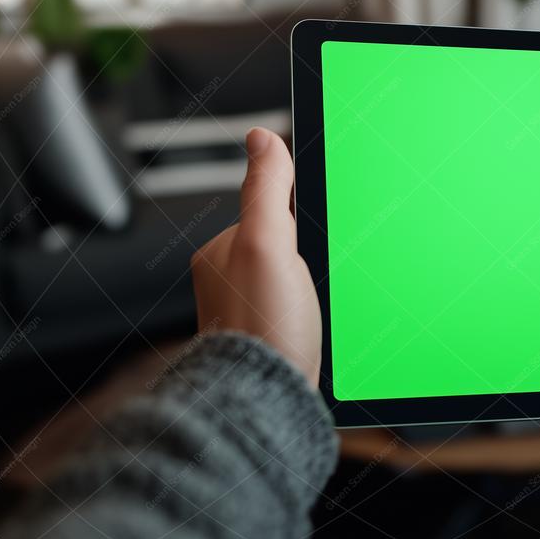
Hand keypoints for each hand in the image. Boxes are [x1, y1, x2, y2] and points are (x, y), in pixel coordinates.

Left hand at [191, 128, 320, 383]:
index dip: (298, 219)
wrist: (265, 401)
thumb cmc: (263, 328)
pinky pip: (296, 311)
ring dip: (311, 290)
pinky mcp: (268, 338)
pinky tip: (316, 328)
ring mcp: (248, 310)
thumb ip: (264, 190)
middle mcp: (228, 279)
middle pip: (284, 245)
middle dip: (306, 258)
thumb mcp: (268, 243)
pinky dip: (311, 317)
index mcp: (223, 250)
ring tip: (315, 311)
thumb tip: (258, 136)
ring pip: (293, 279)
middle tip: (314, 282)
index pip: (270, 210)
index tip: (315, 238)